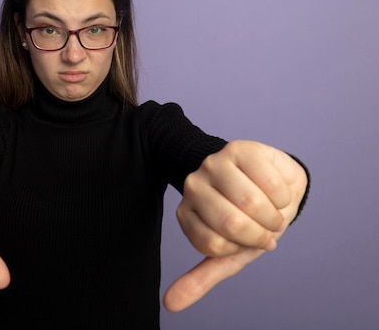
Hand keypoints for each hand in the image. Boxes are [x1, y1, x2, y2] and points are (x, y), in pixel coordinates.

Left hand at [164, 140, 306, 311]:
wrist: (272, 184)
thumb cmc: (250, 221)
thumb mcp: (228, 253)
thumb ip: (200, 278)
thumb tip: (169, 305)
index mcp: (187, 211)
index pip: (215, 245)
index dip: (243, 247)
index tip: (248, 238)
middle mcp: (193, 184)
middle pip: (231, 223)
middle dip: (261, 232)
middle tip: (267, 227)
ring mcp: (214, 163)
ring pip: (251, 203)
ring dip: (275, 214)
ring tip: (273, 210)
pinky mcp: (240, 148)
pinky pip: (270, 183)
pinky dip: (284, 195)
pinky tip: (278, 190)